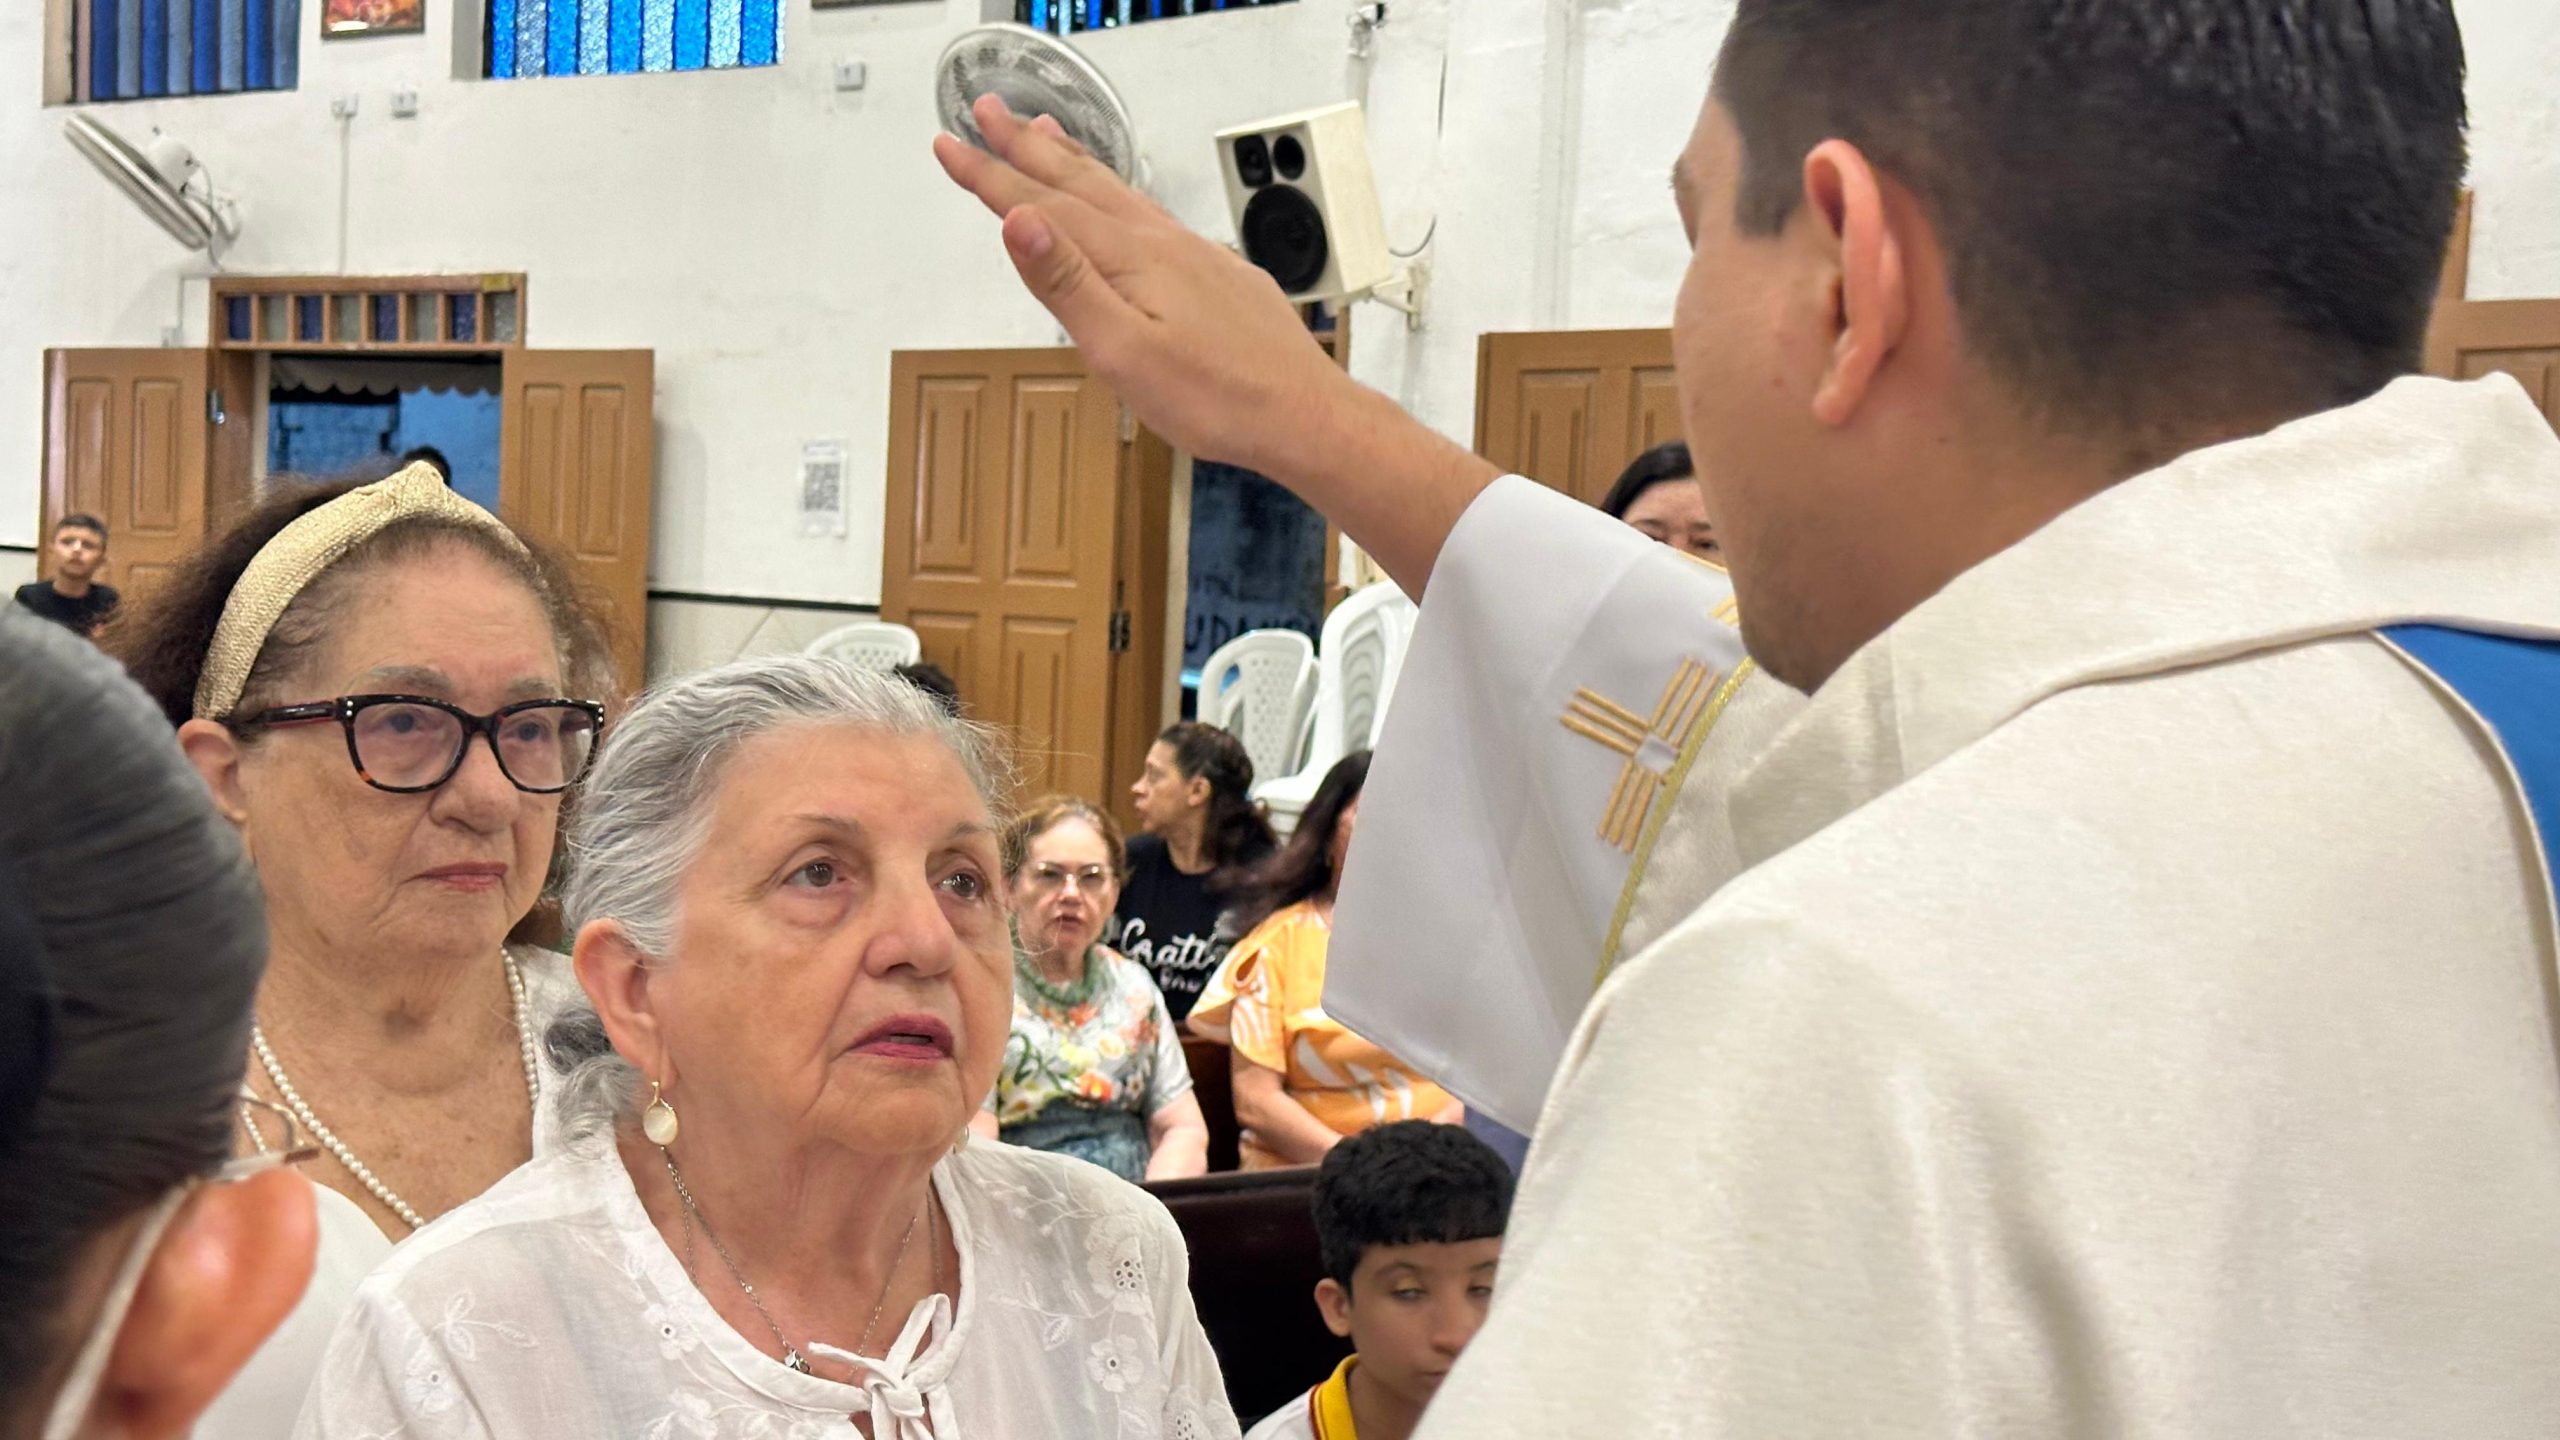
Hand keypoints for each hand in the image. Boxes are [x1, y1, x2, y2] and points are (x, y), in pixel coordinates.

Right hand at [932, 98, 1358, 482]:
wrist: (1302, 414)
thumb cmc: (1219, 398)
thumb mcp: (1123, 351)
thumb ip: (1067, 284)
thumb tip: (1019, 222)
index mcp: (1131, 258)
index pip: (1043, 206)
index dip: (991, 177)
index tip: (952, 145)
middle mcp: (1163, 242)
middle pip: (1080, 183)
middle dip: (1026, 148)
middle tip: (987, 112)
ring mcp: (1193, 254)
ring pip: (1120, 193)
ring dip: (1073, 161)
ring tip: (1044, 134)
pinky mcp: (1215, 274)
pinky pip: (1153, 215)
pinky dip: (1120, 194)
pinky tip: (1124, 204)